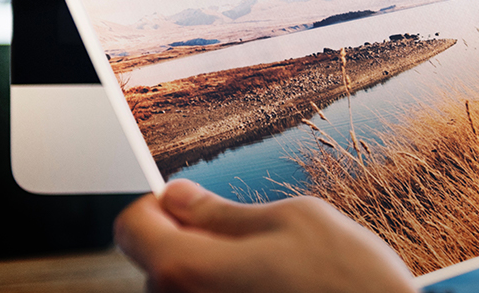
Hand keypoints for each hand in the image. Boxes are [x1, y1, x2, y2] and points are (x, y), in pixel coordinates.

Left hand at [115, 180, 416, 292]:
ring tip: (276, 278)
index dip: (160, 206)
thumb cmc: (347, 281)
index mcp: (187, 268)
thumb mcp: (293, 219)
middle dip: (195, 244)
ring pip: (186, 292)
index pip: (131, 226)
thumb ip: (223, 212)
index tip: (191, 203)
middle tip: (256, 242)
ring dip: (217, 277)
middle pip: (159, 263)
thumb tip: (178, 196)